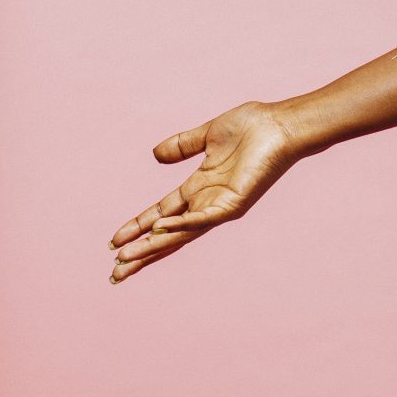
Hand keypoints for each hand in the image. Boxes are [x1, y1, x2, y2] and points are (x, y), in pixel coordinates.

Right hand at [108, 101, 305, 283]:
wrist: (282, 122)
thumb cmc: (254, 126)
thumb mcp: (208, 135)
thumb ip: (182, 145)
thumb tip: (156, 154)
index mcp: (200, 187)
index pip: (162, 213)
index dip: (138, 227)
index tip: (114, 243)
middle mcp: (208, 201)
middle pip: (167, 233)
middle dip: (141, 252)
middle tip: (115, 273)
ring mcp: (221, 205)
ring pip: (180, 233)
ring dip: (152, 246)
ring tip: (125, 261)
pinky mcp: (235, 203)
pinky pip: (203, 218)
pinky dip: (181, 226)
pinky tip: (159, 232)